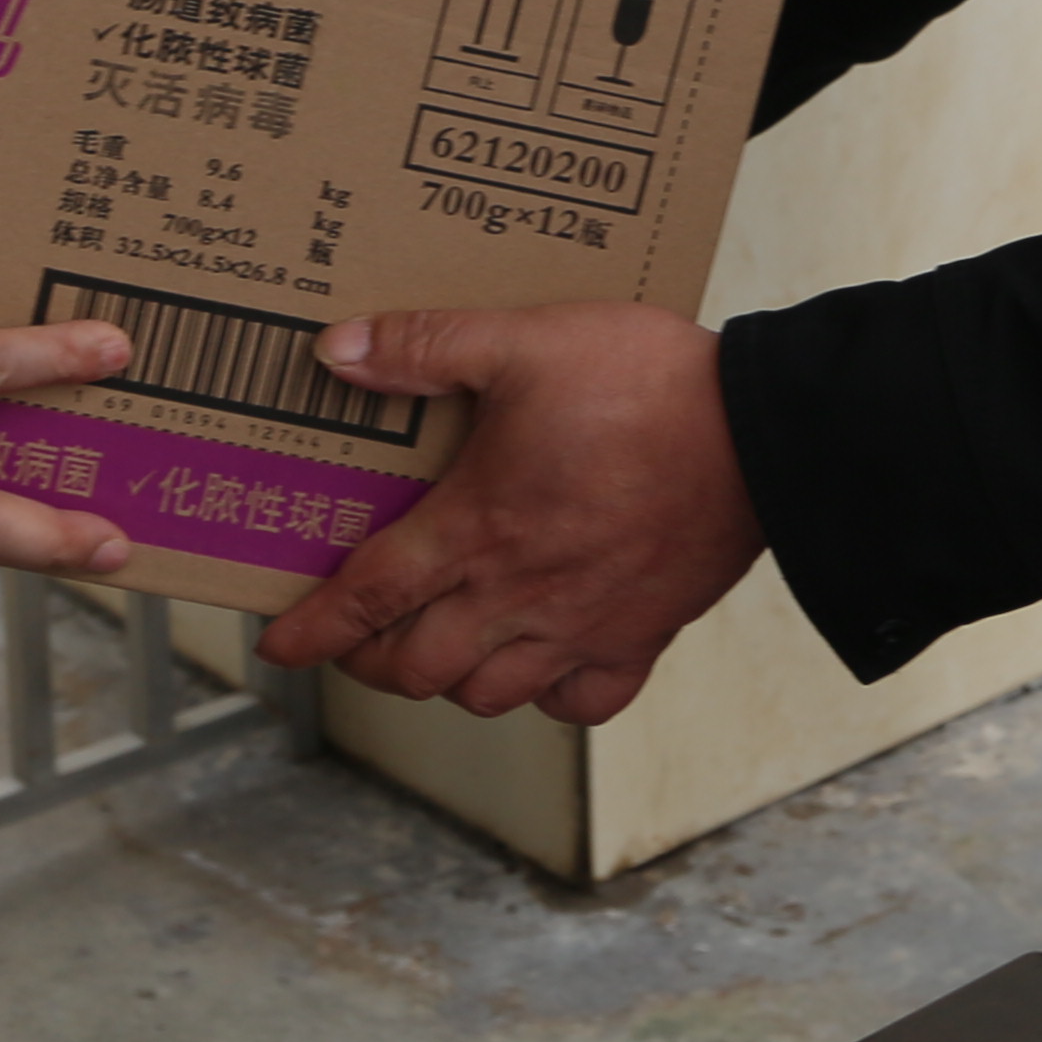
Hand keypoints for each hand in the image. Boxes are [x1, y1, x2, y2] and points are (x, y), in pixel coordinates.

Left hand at [254, 302, 760, 725]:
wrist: (765, 436)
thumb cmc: (645, 385)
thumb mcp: (522, 340)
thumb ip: (425, 347)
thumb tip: (338, 350)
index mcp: (477, 528)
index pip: (367, 596)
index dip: (311, 628)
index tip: (276, 645)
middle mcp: (519, 596)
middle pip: (413, 666)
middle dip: (367, 660)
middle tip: (352, 635)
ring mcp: (581, 627)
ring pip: (485, 696)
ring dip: (445, 680)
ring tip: (433, 646)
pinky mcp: (640, 637)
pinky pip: (579, 702)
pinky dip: (546, 695)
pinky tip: (537, 661)